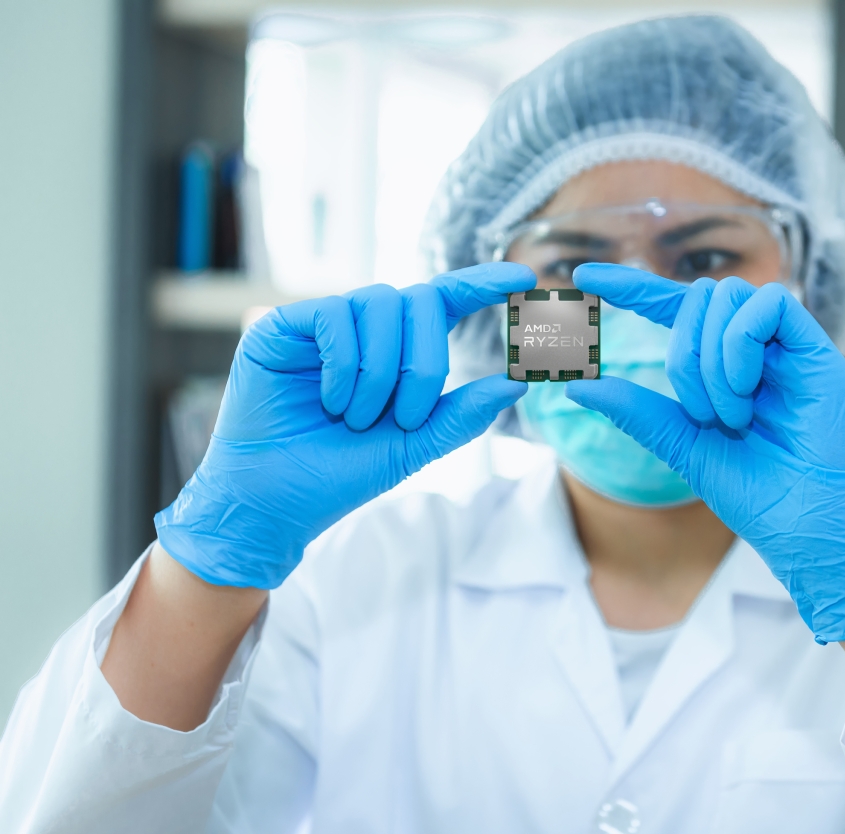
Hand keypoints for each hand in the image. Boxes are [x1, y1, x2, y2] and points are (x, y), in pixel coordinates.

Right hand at [155, 263, 533, 588]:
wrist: (274, 502)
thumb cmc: (339, 474)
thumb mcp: (413, 446)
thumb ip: (462, 414)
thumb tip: (519, 382)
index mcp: (398, 351)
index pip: (446, 300)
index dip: (483, 283)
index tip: (526, 277)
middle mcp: (363, 330)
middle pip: (420, 301)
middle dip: (425, 362)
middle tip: (404, 417)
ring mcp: (323, 324)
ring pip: (379, 303)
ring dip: (380, 371)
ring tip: (356, 418)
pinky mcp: (282, 326)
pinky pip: (334, 316)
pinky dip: (344, 364)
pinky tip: (330, 401)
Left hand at [567, 263, 844, 642]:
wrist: (808, 529)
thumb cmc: (757, 496)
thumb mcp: (685, 447)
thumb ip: (639, 412)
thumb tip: (578, 385)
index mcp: (722, 365)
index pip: (674, 306)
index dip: (632, 286)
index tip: (583, 275)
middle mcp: (756, 348)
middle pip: (699, 298)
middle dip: (684, 353)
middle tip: (701, 414)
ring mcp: (787, 346)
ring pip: (729, 295)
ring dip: (712, 359)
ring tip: (732, 416)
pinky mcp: (817, 349)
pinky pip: (769, 304)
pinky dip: (742, 343)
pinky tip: (747, 389)